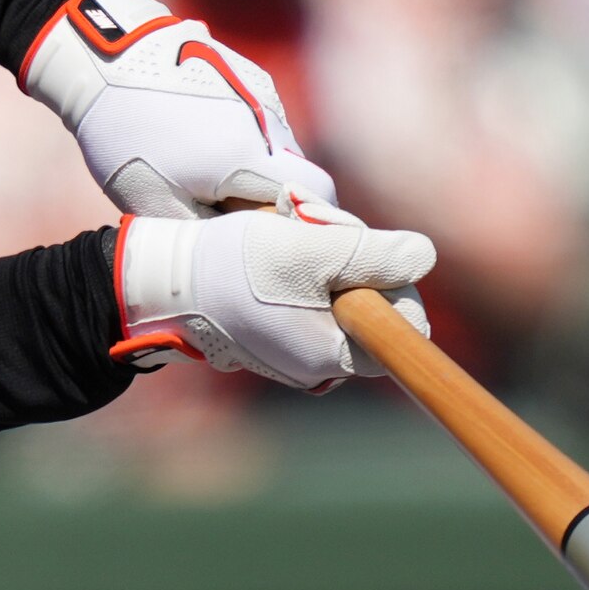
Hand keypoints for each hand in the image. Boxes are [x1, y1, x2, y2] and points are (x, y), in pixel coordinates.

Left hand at [20, 0, 340, 220]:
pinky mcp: (246, 73)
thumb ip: (204, 232)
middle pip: (297, 172)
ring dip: (257, 166)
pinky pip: (261, 119)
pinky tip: (202, 139)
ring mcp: (260, 91)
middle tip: (229, 211)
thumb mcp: (154, 202)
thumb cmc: (125, 133)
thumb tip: (236, 248)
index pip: (318, 194)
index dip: (306, 219)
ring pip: (279, 145)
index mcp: (249, 157)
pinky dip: (246, 138)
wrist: (103, 55)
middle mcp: (267, 122)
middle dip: (274, 197)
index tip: (277, 236)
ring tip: (207, 173)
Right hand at [114, 202, 436, 391]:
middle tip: (316, 223)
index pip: (405, 328)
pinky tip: (278, 241)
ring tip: (290, 224)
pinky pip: (312, 300)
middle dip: (356, 259)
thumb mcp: (308, 250)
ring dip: (328, 255)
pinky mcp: (276, 336)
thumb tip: (425, 258)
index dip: (395, 282)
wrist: (163, 282)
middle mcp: (318, 366)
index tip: (360, 248)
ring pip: (342, 298)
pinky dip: (304, 268)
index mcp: (333, 355)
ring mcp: (296, 353)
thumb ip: (372, 254)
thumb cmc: (232, 267)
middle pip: (374, 308)